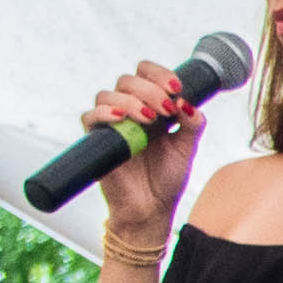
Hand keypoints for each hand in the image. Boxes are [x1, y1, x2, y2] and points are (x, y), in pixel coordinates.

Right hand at [81, 58, 204, 253]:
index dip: (159, 74)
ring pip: (108, 94)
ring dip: (133, 100)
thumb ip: (193, 124)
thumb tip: (189, 103)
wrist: (152, 209)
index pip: (146, 74)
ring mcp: (111, 124)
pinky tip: (123, 118)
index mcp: (151, 107)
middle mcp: (128, 111)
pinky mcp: (97, 140)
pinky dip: (105, 112)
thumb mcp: (187, 148)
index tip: (177, 88)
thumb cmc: (166, 179)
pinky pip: (90, 117)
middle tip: (167, 108)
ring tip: (152, 119)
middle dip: (150, 89)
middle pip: (127, 79)